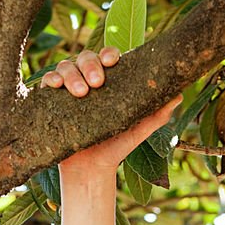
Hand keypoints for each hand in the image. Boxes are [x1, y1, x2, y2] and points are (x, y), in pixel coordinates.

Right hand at [40, 47, 182, 172]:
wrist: (91, 170)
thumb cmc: (116, 148)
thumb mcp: (139, 130)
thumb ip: (157, 114)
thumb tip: (178, 94)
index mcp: (109, 82)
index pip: (107, 57)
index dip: (109, 54)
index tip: (113, 60)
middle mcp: (87, 81)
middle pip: (85, 57)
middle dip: (91, 64)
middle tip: (98, 83)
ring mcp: (68, 89)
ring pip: (65, 65)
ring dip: (71, 74)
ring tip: (80, 93)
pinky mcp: (51, 100)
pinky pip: (46, 81)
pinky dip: (49, 79)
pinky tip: (54, 86)